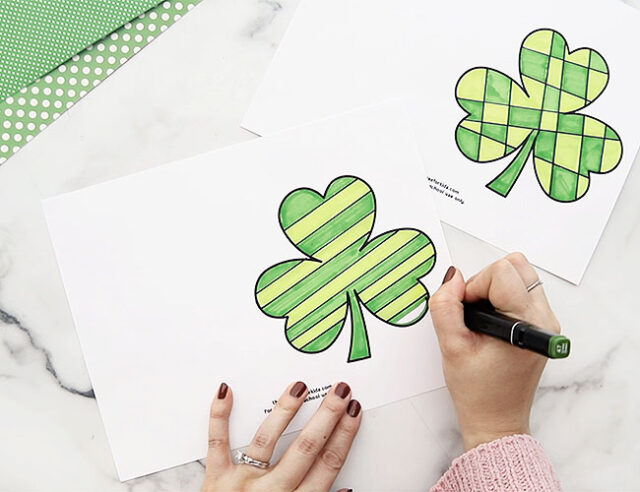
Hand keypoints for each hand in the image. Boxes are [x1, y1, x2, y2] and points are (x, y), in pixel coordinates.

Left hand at [202, 381, 360, 491]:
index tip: (354, 414)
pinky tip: (226, 392)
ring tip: (299, 387)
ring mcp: (242, 483)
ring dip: (285, 410)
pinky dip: (219, 416)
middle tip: (340, 393)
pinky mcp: (215, 479)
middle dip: (327, 417)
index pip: (327, 466)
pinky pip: (217, 443)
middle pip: (306, 449)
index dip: (344, 437)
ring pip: (267, 440)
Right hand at [428, 253, 559, 450]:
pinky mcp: (540, 324)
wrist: (496, 420)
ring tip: (482, 318)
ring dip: (494, 287)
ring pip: (520, 274)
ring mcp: (545, 321)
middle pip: (516, 266)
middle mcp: (544, 319)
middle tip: (474, 312)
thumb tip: (452, 278)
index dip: (474, 287)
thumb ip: (446, 307)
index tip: (466, 312)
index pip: (501, 272)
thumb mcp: (451, 347)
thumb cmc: (479, 392)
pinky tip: (490, 322)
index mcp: (527, 324)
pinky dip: (501, 296)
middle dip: (486, 282)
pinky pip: (521, 290)